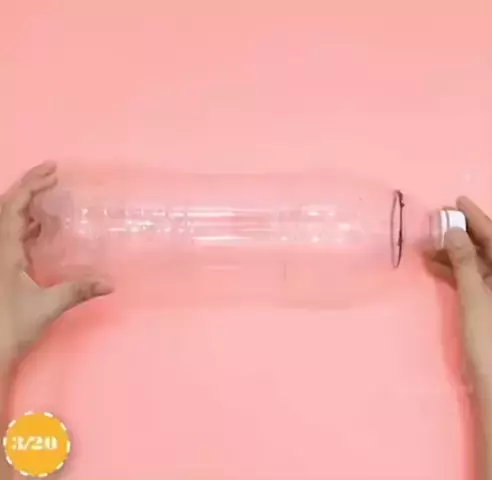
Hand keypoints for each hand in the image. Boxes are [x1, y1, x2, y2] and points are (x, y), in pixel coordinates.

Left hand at [0, 162, 112, 369]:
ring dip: (28, 204)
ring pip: (8, 220)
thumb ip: (78, 291)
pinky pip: (12, 235)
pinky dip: (27, 225)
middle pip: (8, 207)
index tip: (52, 170)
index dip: (31, 184)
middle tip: (54, 175)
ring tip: (50, 194)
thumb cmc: (10, 327)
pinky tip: (42, 228)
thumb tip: (111, 282)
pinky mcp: (2, 267)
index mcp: (4, 251)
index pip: (14, 207)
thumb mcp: (47, 307)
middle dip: (30, 187)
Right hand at [427, 196, 491, 381]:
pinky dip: (453, 270)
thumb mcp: (475, 296)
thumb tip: (455, 231)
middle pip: (486, 248)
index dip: (477, 217)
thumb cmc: (489, 338)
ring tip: (427, 246)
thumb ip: (465, 262)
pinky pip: (471, 278)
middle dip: (461, 234)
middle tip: (437, 223)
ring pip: (476, 263)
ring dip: (453, 253)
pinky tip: (433, 265)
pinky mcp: (487, 301)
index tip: (458, 200)